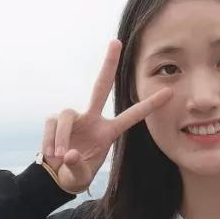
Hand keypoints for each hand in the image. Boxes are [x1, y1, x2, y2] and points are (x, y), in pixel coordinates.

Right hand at [41, 38, 172, 192]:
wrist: (55, 176)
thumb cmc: (75, 173)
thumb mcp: (80, 176)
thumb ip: (78, 168)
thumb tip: (69, 154)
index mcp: (107, 132)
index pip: (131, 116)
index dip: (149, 105)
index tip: (169, 92)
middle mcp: (92, 119)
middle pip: (100, 86)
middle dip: (108, 65)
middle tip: (116, 42)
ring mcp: (73, 118)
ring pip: (67, 115)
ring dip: (62, 136)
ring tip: (60, 156)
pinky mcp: (55, 120)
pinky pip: (52, 125)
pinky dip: (50, 141)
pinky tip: (51, 155)